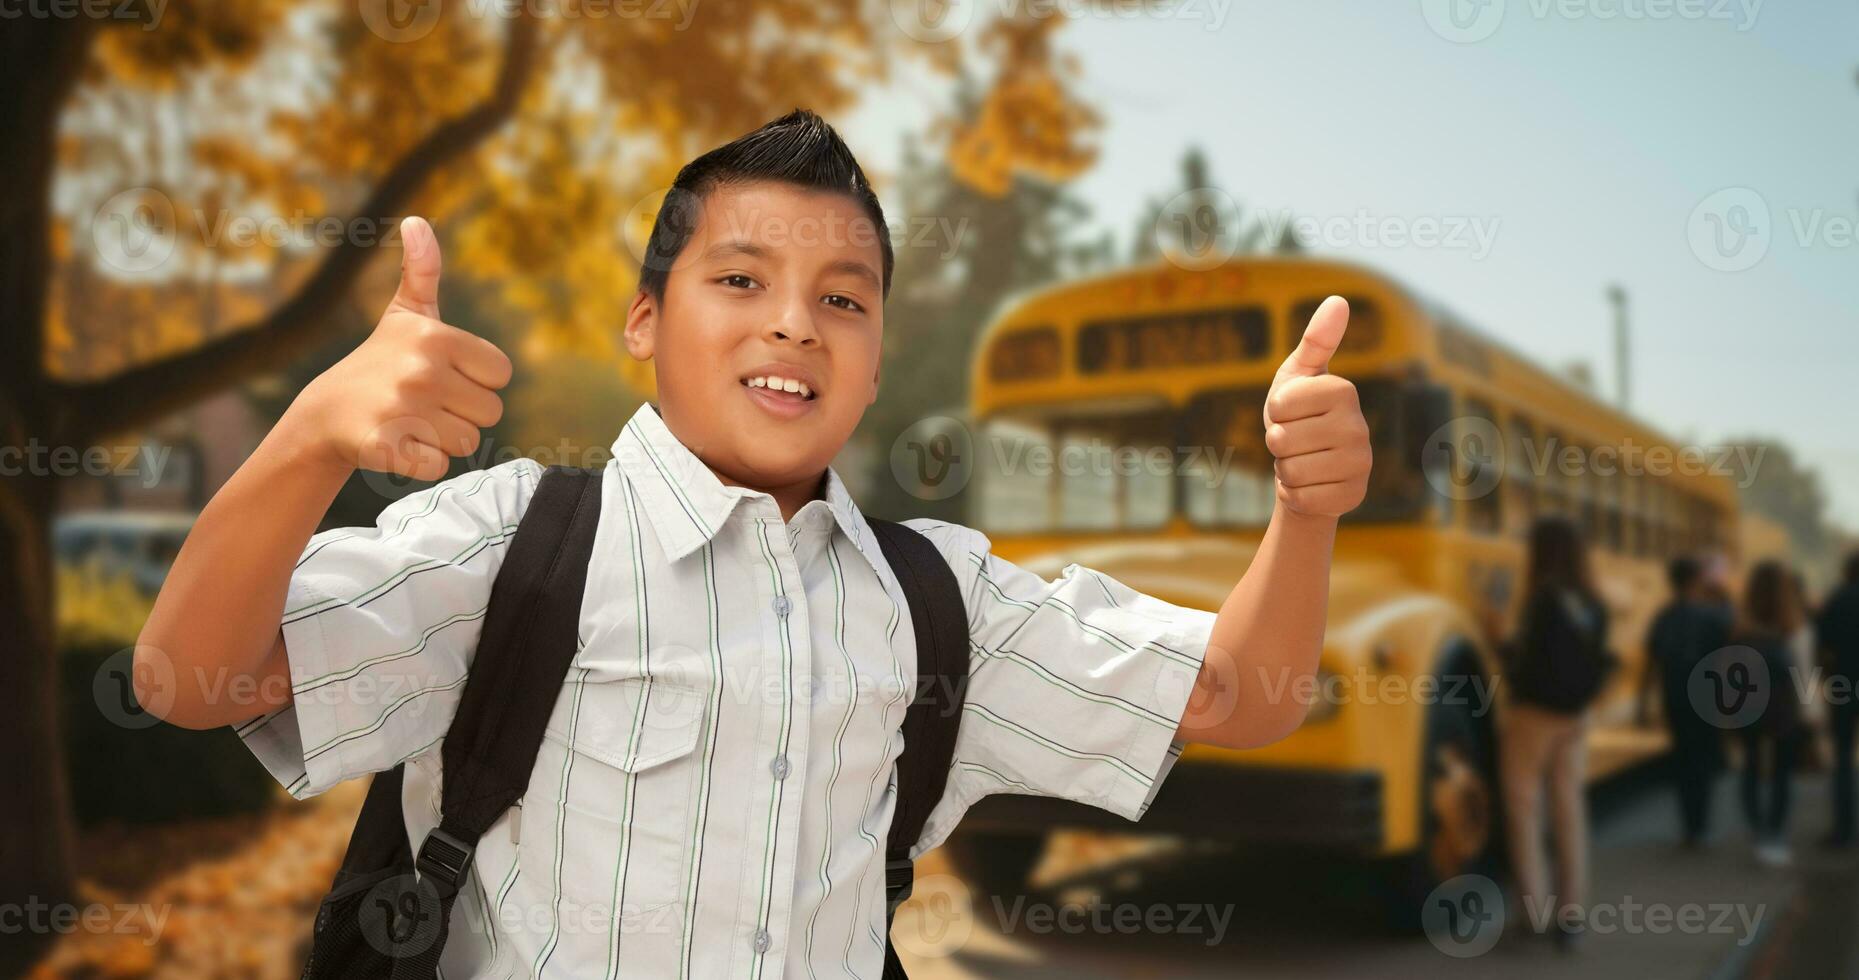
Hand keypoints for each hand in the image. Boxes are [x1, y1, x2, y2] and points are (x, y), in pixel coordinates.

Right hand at [284, 216, 511, 480]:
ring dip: (443, 439)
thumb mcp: (405, 314)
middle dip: (462, 414)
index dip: (477, 381)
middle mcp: (422, 370)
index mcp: (436, 338)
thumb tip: (417, 221)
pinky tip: (399, 444)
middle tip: (425, 403)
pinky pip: (439, 467)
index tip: (444, 376)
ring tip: (410, 421)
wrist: (326, 413)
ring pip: (467, 443)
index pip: (501, 375)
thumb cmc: (379, 362)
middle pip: (489, 413)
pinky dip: (421, 462)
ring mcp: (403, 410)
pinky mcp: (388, 447)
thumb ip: (422, 270)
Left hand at [1262, 295, 1370, 518]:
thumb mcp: (1298, 376)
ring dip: (1285, 469)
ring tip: (1303, 461)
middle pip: (1281, 439)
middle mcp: (1359, 427)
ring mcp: (1360, 464)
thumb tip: (1338, 300)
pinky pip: (1300, 498)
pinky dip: (1294, 494)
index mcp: (1344, 391)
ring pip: (1290, 470)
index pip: (1279, 404)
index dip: (1274, 412)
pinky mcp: (1353, 496)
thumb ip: (1315, 340)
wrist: (1311, 471)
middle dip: (1277, 443)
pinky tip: (1310, 485)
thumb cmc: (1299, 417)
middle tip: (1296, 441)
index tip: (1290, 413)